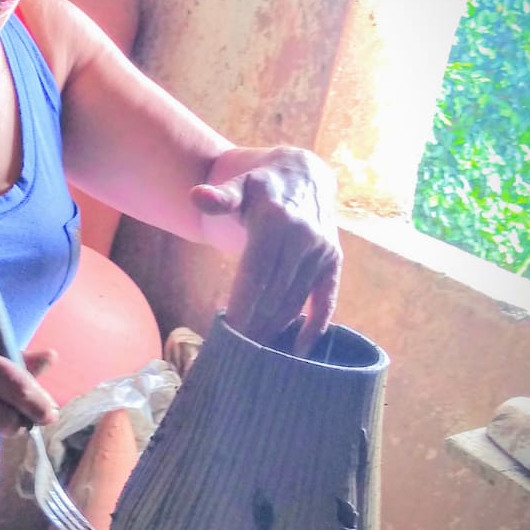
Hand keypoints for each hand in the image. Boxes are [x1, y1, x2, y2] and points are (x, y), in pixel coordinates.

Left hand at [191, 146, 341, 353]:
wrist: (302, 175)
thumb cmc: (259, 187)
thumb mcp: (237, 185)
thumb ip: (219, 196)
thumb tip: (196, 195)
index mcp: (276, 221)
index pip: (255, 275)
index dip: (242, 307)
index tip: (227, 334)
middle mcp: (303, 238)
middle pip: (274, 294)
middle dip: (254, 326)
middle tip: (235, 352)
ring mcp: (321, 251)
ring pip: (295, 301)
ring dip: (275, 330)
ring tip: (255, 353)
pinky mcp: (333, 262)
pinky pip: (326, 300)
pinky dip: (315, 327)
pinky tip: (298, 350)